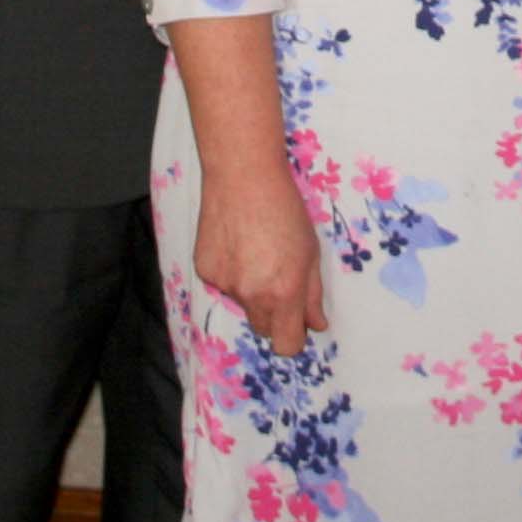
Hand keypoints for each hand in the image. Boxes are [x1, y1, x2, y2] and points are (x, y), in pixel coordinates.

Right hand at [195, 154, 327, 356]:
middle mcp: (252, 295)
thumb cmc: (285, 209)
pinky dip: (231, 273)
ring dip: (252, 290)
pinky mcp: (205, 271)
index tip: (297, 324)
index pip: (286, 345)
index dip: (294, 338)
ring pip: (243, 304)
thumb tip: (316, 325)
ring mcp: (225, 285)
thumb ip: (313, 294)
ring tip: (256, 251)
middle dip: (275, 314)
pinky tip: (236, 243)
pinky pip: (223, 285)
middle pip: (264, 328)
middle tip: (279, 279)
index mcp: (284, 293)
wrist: (242, 176)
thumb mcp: (310, 252)